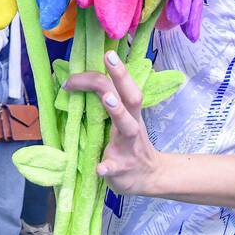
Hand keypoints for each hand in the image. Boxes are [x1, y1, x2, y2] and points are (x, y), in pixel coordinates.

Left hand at [63, 51, 161, 195]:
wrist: (149, 178)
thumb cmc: (130, 145)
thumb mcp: (124, 122)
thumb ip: (110, 105)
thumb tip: (84, 81)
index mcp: (130, 113)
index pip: (122, 86)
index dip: (112, 70)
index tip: (101, 56)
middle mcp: (132, 126)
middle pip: (131, 97)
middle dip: (121, 76)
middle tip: (109, 58)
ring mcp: (129, 148)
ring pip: (127, 127)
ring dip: (117, 111)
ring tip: (107, 99)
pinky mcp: (122, 170)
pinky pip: (115, 168)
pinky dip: (107, 167)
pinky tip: (100, 167)